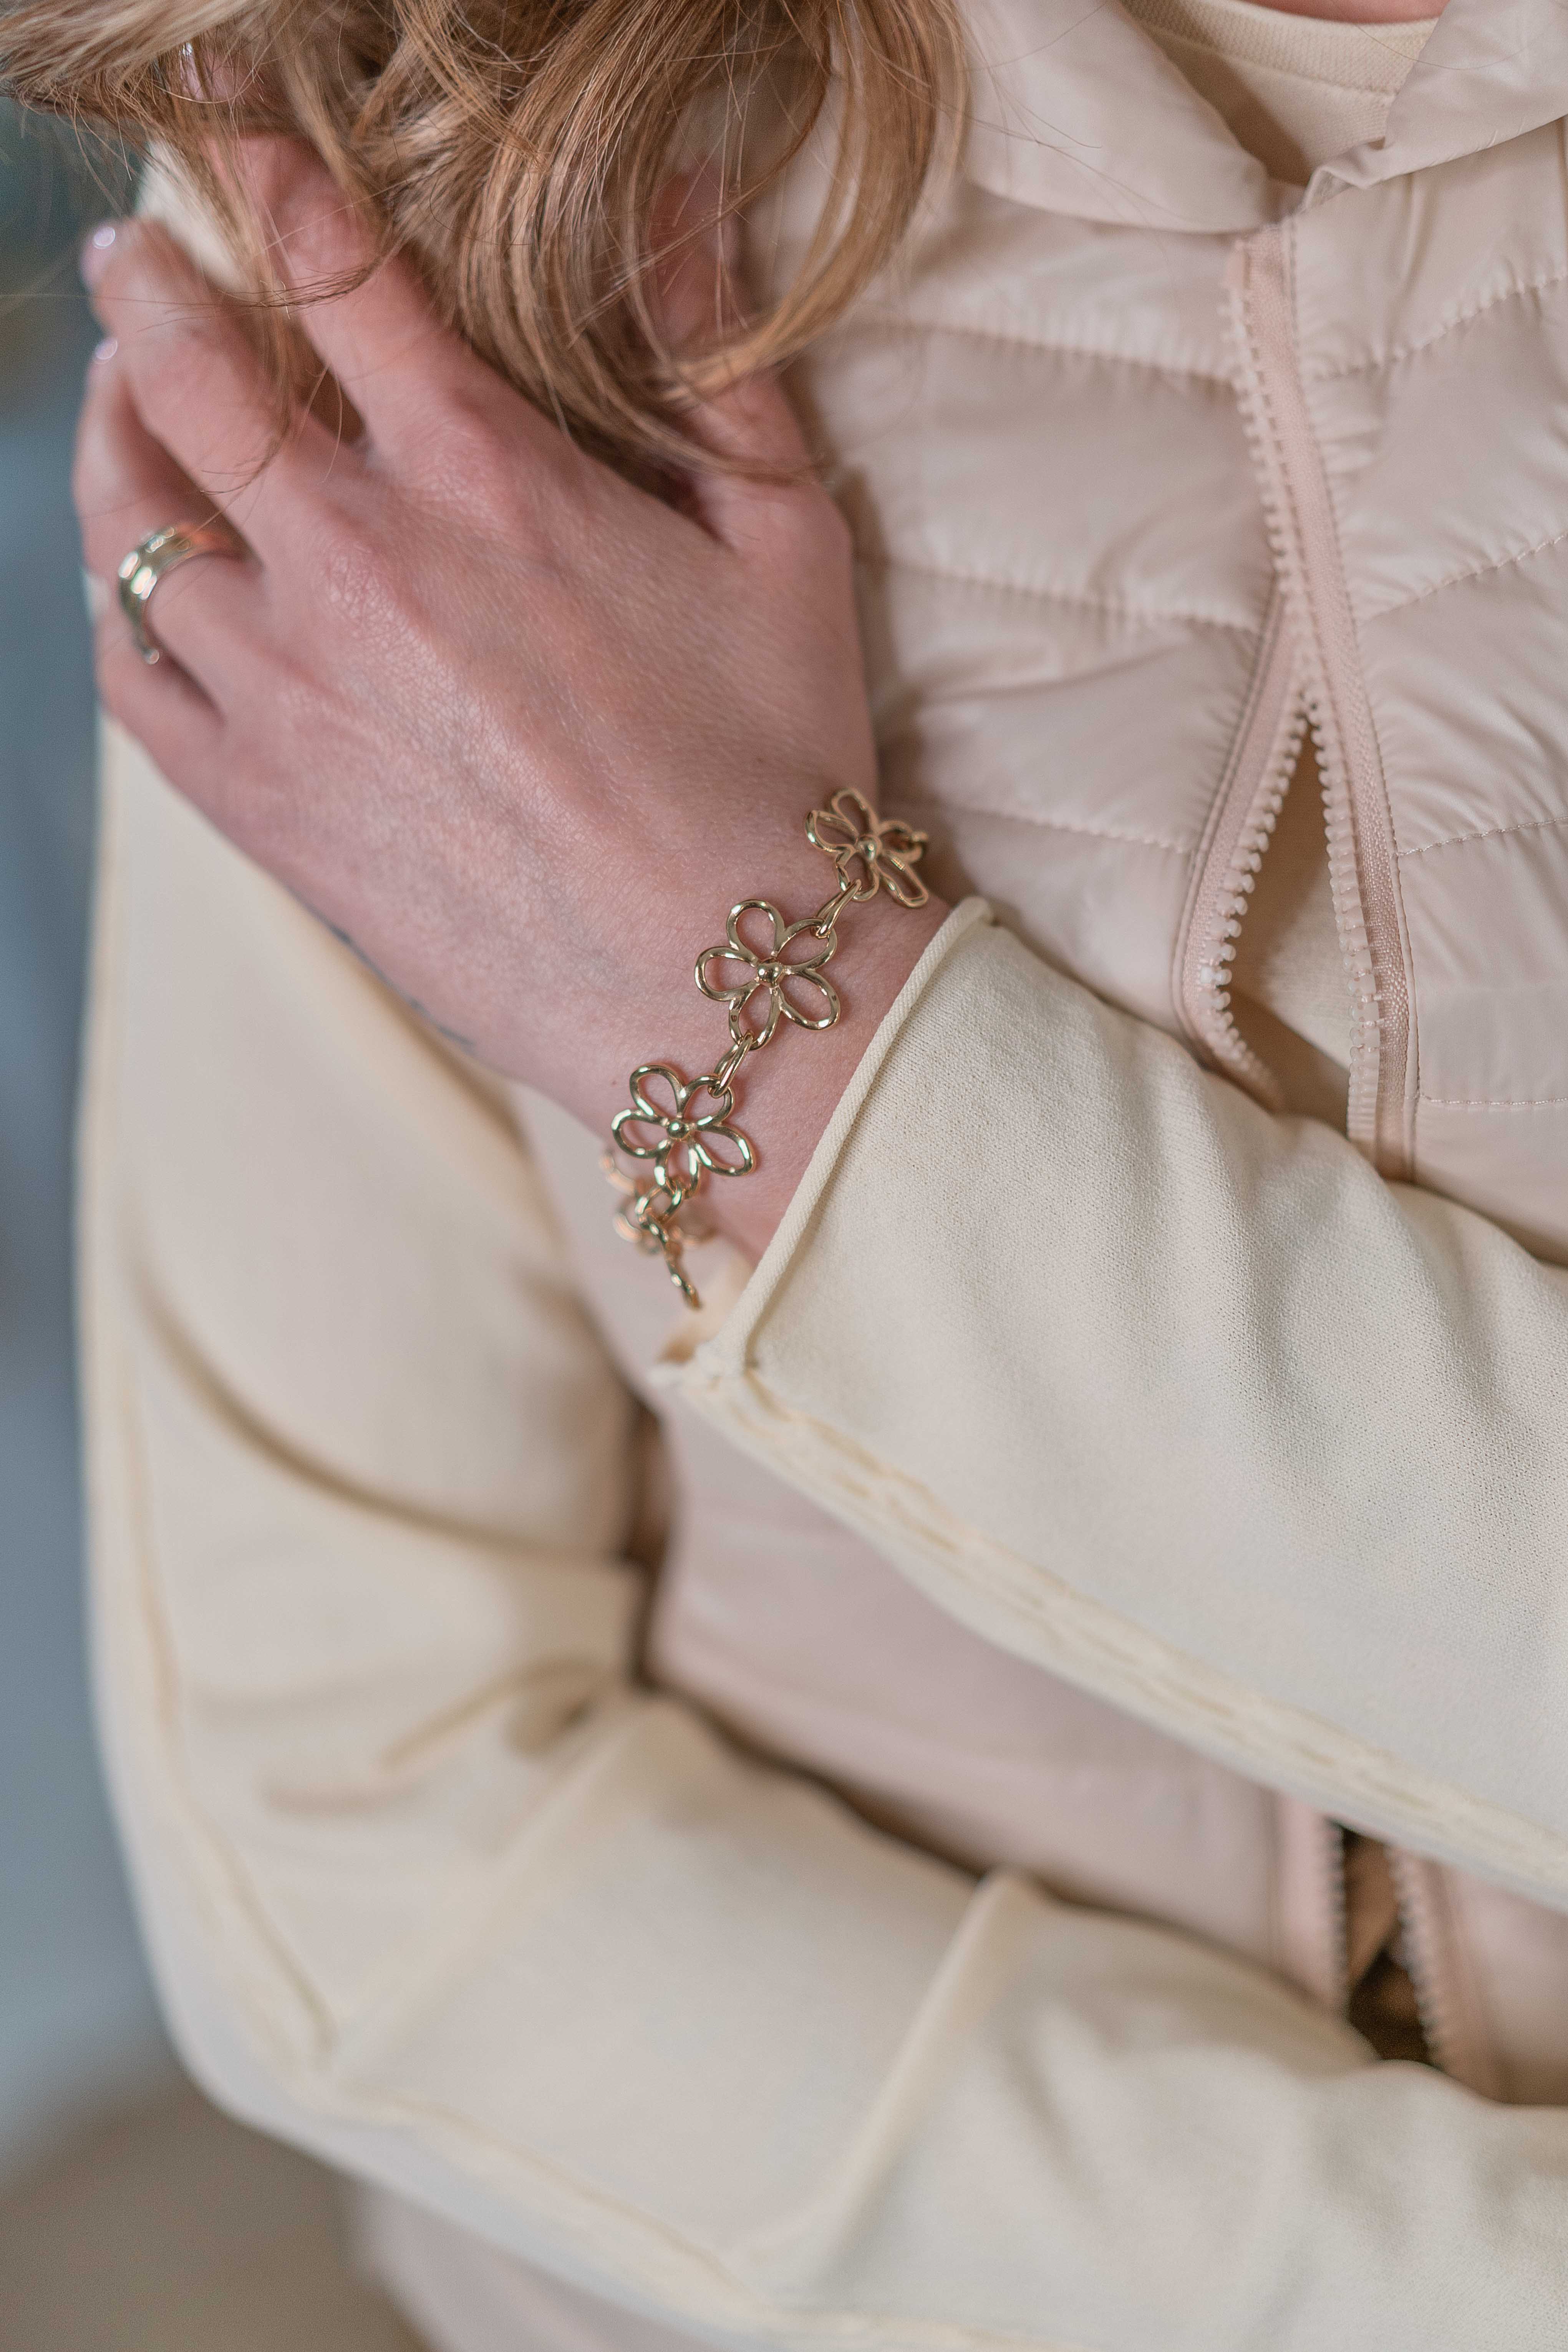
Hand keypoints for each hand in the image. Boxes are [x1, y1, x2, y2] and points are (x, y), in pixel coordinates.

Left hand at [73, 145, 945, 1254]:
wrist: (731, 987)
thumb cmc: (775, 766)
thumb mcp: (783, 540)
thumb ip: (715, 356)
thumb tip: (678, 194)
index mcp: (486, 482)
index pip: (332, 272)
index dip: (267, 175)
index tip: (233, 137)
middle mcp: (359, 571)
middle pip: (188, 374)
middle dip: (150, 285)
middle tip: (139, 256)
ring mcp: (293, 695)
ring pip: (131, 526)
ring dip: (114, 437)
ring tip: (126, 403)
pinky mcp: (266, 809)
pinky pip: (131, 680)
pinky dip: (116, 607)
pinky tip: (140, 577)